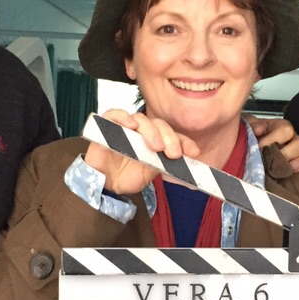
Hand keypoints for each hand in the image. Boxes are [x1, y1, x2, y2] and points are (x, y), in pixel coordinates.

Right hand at [82, 110, 198, 195]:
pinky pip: (114, 114)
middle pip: (159, 125)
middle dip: (170, 138)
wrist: (105, 185)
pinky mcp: (107, 126)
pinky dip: (123, 117)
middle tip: (173, 154)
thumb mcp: (151, 173)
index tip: (193, 153)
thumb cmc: (127, 178)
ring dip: (151, 130)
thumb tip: (188, 163)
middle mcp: (142, 131)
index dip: (184, 141)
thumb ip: (165, 163)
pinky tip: (132, 126)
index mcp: (156, 140)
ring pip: (141, 119)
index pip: (173, 135)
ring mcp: (125, 127)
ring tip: (156, 146)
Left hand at [246, 116, 298, 174]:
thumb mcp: (247, 129)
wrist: (242, 149)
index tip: (260, 148)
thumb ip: (251, 126)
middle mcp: (293, 139)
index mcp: (280, 128)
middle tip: (275, 162)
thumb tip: (258, 130)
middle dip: (288, 153)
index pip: (286, 130)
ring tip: (292, 168)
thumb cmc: (248, 139)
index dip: (274, 139)